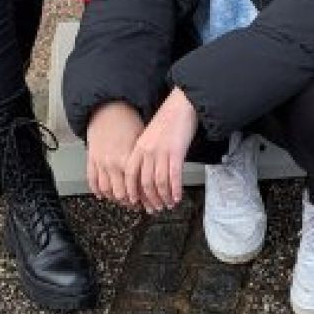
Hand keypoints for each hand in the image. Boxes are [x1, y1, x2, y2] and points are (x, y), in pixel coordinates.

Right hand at [86, 101, 146, 205]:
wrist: (108, 107)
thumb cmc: (128, 120)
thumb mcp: (142, 139)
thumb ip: (146, 159)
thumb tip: (157, 173)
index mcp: (127, 159)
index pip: (135, 187)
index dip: (143, 198)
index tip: (149, 202)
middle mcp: (112, 164)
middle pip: (121, 193)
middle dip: (131, 202)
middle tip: (138, 206)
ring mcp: (100, 163)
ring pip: (106, 190)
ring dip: (115, 199)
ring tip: (124, 202)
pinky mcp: (91, 159)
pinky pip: (92, 180)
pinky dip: (97, 190)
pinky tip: (103, 195)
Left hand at [124, 88, 198, 212]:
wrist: (183, 104)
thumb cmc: (169, 119)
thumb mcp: (151, 136)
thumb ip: (146, 153)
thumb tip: (148, 174)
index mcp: (139, 147)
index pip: (131, 175)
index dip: (133, 191)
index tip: (136, 202)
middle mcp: (147, 151)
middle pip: (145, 183)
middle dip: (150, 200)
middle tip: (155, 208)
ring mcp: (161, 152)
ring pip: (159, 183)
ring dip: (164, 197)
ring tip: (168, 204)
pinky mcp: (176, 152)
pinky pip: (173, 177)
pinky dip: (175, 190)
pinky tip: (177, 196)